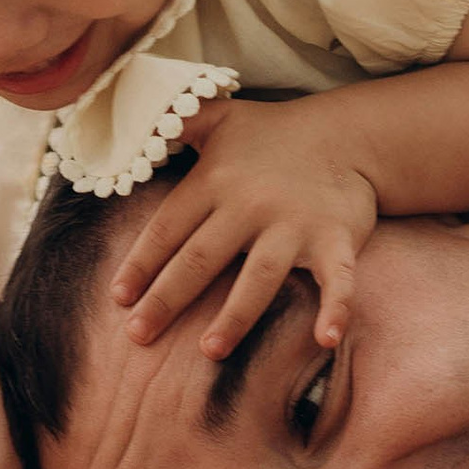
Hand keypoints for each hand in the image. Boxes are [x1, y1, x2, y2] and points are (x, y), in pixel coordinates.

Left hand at [110, 96, 379, 354]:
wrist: (349, 134)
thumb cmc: (272, 134)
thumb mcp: (218, 117)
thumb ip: (173, 122)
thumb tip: (129, 122)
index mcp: (216, 181)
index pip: (168, 228)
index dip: (141, 263)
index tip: (118, 298)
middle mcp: (252, 205)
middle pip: (202, 258)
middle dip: (168, 298)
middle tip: (138, 335)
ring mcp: (295, 224)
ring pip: (260, 276)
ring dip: (236, 315)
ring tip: (210, 350)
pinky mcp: (336, 239)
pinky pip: (337, 279)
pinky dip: (337, 308)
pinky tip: (326, 340)